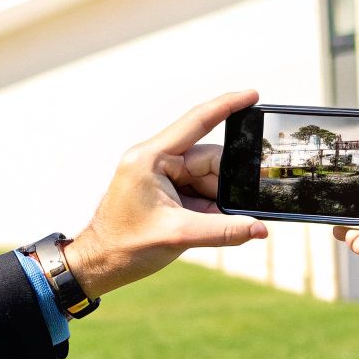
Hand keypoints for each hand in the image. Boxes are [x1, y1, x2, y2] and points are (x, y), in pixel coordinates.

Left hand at [62, 89, 268, 297]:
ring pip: (207, 178)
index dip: (227, 106)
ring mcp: (160, 174)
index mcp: (151, 158)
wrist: (99, 263)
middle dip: (226, 186)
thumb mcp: (179, 236)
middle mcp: (155, 160)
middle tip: (239, 211)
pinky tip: (206, 224)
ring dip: (216, 201)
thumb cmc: (125, 245)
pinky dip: (209, 208)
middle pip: (209, 160)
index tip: (252, 95)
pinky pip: (199, 191)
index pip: (196, 122)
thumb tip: (259, 229)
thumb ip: (224, 231)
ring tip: (207, 225)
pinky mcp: (165, 189)